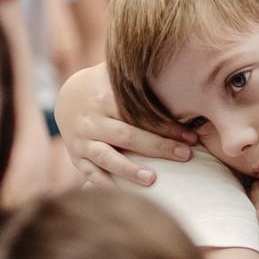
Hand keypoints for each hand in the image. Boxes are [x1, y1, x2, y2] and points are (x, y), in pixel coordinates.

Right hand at [57, 64, 197, 184]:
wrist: (67, 98)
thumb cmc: (106, 86)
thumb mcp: (117, 74)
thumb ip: (139, 73)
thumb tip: (179, 62)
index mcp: (103, 97)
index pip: (139, 113)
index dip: (166, 125)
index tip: (191, 136)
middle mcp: (91, 120)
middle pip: (127, 135)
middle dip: (158, 146)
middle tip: (185, 155)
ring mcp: (81, 141)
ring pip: (106, 157)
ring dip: (129, 170)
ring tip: (152, 180)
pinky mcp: (76, 158)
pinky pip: (91, 175)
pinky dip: (108, 186)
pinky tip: (128, 195)